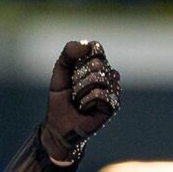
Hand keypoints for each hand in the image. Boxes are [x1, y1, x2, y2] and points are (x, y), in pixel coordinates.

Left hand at [41, 41, 120, 164]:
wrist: (59, 126)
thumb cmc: (61, 99)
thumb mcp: (60, 72)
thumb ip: (68, 54)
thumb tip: (88, 45)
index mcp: (97, 64)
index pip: (96, 48)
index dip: (81, 60)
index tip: (72, 72)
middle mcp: (108, 74)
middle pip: (96, 64)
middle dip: (78, 78)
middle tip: (74, 91)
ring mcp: (113, 89)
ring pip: (98, 79)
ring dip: (81, 91)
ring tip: (79, 101)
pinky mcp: (113, 105)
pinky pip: (100, 94)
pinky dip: (87, 101)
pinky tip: (86, 109)